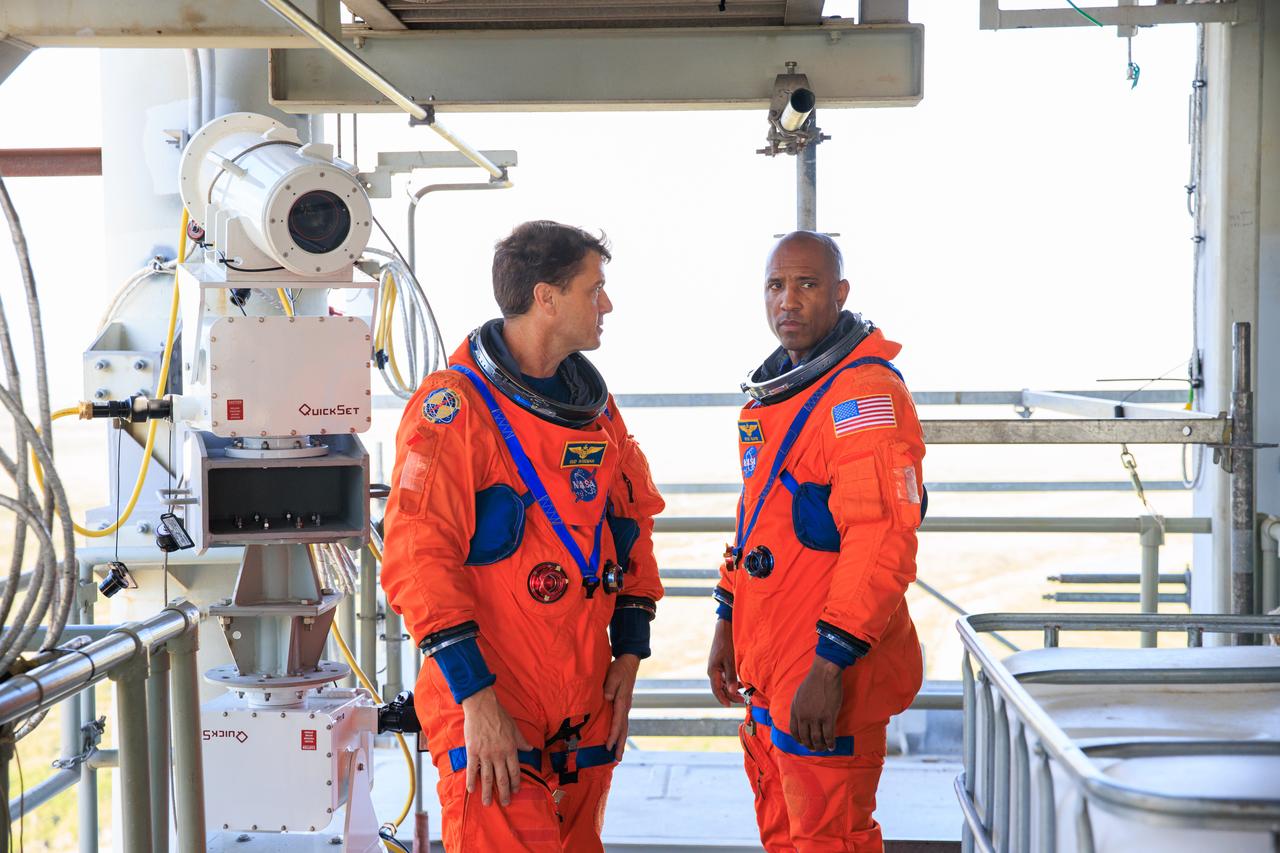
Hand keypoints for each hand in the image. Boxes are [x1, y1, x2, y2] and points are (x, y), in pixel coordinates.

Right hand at [461, 687, 533, 805]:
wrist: (482, 707)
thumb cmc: (499, 716)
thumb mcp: (514, 728)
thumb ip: (521, 741)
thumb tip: (530, 749)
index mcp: (510, 749)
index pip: (514, 771)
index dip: (515, 782)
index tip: (515, 791)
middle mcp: (499, 754)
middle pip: (502, 778)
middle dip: (504, 792)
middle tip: (505, 803)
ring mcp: (485, 754)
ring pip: (487, 777)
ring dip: (488, 792)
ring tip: (487, 803)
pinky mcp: (473, 751)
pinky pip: (472, 769)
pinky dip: (471, 780)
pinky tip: (472, 790)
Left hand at [604, 654, 640, 758]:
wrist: (629, 663)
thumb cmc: (619, 669)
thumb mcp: (614, 675)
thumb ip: (610, 687)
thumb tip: (607, 699)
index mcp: (622, 702)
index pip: (618, 722)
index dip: (613, 734)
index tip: (609, 746)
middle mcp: (626, 707)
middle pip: (623, 729)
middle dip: (620, 744)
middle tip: (617, 759)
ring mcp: (626, 707)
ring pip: (624, 728)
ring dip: (621, 742)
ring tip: (618, 755)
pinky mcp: (624, 706)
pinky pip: (622, 723)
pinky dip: (620, 733)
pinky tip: (617, 739)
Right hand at [706, 619, 742, 706]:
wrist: (725, 628)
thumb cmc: (727, 643)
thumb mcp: (731, 661)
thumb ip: (731, 677)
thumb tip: (733, 692)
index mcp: (713, 671)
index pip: (716, 690)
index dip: (723, 699)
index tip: (730, 706)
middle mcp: (713, 671)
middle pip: (720, 688)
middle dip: (731, 695)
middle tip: (743, 700)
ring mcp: (716, 668)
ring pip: (723, 684)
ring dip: (732, 689)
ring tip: (743, 693)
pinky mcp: (720, 664)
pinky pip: (725, 677)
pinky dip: (732, 682)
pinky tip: (740, 683)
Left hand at [789, 657, 843, 751]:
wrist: (824, 674)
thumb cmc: (813, 682)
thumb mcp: (798, 695)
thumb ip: (798, 707)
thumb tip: (800, 718)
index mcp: (795, 710)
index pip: (794, 731)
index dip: (799, 739)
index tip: (803, 743)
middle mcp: (803, 716)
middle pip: (805, 737)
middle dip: (810, 746)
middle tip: (814, 749)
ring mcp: (815, 717)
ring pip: (817, 739)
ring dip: (820, 747)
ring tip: (823, 749)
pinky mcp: (828, 717)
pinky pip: (829, 735)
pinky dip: (830, 743)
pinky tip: (832, 746)